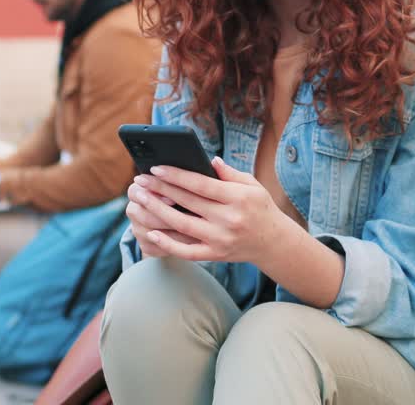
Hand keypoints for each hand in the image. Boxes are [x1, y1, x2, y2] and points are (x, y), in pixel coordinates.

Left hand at [128, 157, 290, 265]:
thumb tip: (208, 160)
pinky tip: (151, 233)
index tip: (156, 168)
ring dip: (157, 212)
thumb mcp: (252, 185)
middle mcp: (229, 219)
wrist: (274, 242)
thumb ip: (229, 173)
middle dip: (160, 189)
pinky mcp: (216, 255)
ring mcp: (221, 239)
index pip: (200, 184)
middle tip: (140, 180)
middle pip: (187, 202)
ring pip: (182, 225)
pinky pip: (187, 251)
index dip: (176, 175)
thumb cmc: (259, 208)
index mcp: (237, 197)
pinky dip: (168, 243)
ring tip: (140, 201)